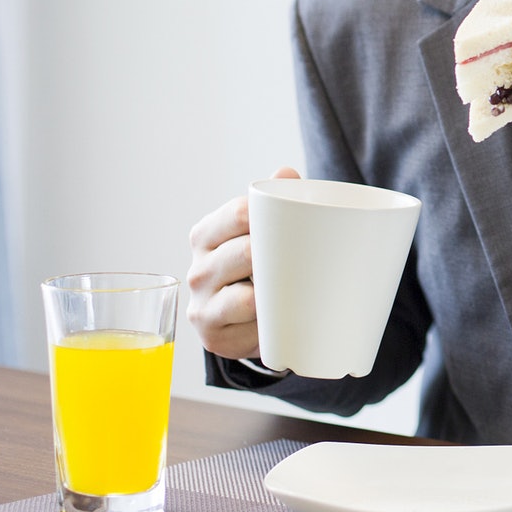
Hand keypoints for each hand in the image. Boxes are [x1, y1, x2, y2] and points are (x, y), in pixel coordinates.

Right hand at [186, 165, 298, 359]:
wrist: (246, 321)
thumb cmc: (259, 266)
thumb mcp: (263, 233)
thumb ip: (274, 202)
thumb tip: (286, 173)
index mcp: (205, 235)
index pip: (238, 214)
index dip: (271, 216)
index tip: (303, 219)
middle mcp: (197, 270)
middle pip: (244, 253)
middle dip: (279, 257)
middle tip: (313, 257)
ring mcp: (201, 306)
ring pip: (247, 298)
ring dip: (278, 296)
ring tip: (302, 291)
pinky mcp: (214, 338)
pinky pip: (252, 331)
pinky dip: (273, 327)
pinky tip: (286, 321)